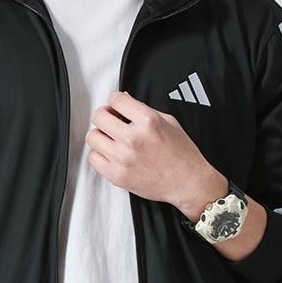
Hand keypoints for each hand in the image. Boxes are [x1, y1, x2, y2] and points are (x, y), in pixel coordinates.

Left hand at [86, 91, 226, 217]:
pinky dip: (99, 155)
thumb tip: (123, 100)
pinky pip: (93, 159)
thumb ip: (143, 110)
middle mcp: (133, 138)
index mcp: (148, 121)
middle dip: (104, 116)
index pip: (116, 99)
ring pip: (92, 137)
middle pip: (99, 117)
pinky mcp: (118, 175)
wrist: (188, 183)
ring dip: (100, 135)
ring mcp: (123, 158)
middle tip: (110, 121)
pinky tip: (110, 154)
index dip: (114, 101)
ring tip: (110, 139)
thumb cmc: (182, 155)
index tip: (116, 107)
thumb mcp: (168, 122)